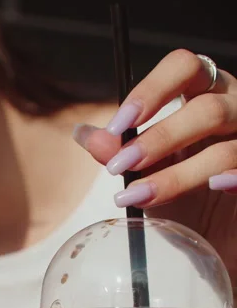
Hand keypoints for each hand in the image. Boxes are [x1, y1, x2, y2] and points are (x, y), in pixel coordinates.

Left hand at [73, 49, 236, 290]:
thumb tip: (85, 134)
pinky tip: (214, 187)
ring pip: (225, 149)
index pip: (184, 67)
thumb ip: (119, 152)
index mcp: (205, 92)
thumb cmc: (186, 199)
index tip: (118, 124)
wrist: (216, 241)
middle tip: (120, 166)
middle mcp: (235, 108)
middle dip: (158, 139)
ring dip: (177, 174)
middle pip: (206, 109)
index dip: (151, 89)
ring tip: (139, 195)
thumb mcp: (146, 174)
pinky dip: (232, 177)